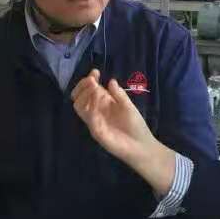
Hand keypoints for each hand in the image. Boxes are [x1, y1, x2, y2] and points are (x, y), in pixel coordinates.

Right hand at [71, 70, 176, 196]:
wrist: (140, 145)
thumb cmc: (135, 125)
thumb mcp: (128, 106)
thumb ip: (119, 94)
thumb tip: (110, 80)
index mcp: (103, 103)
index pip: (89, 90)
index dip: (89, 80)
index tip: (95, 72)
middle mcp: (96, 111)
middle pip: (78, 97)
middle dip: (82, 86)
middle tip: (92, 80)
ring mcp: (94, 122)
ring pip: (79, 106)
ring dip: (85, 95)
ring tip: (96, 89)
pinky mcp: (97, 132)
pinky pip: (89, 119)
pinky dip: (91, 108)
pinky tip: (99, 101)